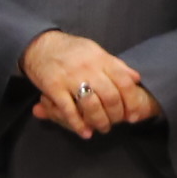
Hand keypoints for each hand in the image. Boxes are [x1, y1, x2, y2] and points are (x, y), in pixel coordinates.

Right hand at [21, 30, 158, 139]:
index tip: (134, 115)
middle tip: (117, 123)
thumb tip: (136, 78)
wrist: (40, 44)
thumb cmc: (70, 49)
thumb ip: (116, 65)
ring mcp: (70, 78)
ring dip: (100, 121)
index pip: (124, 82)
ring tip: (102, 128)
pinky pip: (69, 110)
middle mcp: (88, 68)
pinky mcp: (53, 87)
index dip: (132, 102)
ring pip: (92, 106)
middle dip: (117, 115)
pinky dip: (78, 124)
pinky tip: (85, 132)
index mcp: (100, 58)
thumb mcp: (96, 51)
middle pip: (110, 97)